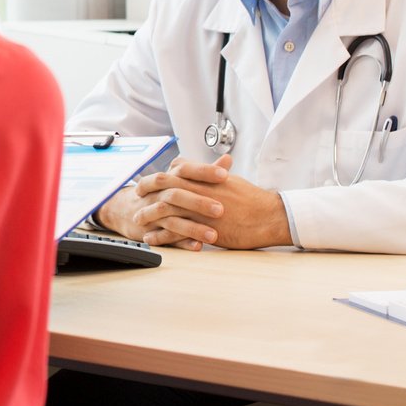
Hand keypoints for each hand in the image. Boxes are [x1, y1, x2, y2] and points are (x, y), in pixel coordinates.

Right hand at [95, 155, 225, 249]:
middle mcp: (158, 195)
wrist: (125, 209)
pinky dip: (182, 242)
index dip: (203, 171)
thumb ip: (204, 172)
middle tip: (221, 209)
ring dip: (192, 228)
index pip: (184, 170)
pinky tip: (197, 246)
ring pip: (171, 219)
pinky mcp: (151, 232)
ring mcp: (153, 214)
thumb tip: (228, 159)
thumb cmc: (159, 193)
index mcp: (168, 179)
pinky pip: (166, 238)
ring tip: (213, 235)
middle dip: (198, 202)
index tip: (224, 174)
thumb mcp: (178, 179)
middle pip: (176, 195)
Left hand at [117, 155, 292, 250]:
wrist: (269, 217)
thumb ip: (216, 175)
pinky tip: (150, 238)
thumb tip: (210, 167)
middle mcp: (200, 191)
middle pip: (166, 187)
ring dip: (149, 214)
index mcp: (207, 178)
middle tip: (136, 195)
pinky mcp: (204, 229)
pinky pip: (176, 232)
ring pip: (167, 210)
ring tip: (137, 219)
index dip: (161, 174)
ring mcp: (200, 210)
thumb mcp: (232, 181)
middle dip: (148, 190)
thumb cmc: (253, 200)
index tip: (150, 179)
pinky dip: (161, 235)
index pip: (177, 169)